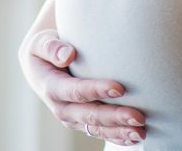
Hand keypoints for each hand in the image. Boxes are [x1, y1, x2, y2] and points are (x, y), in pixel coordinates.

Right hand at [17, 28, 146, 146]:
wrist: (40, 65)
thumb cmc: (44, 49)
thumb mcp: (40, 43)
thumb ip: (51, 47)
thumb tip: (68, 54)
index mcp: (50, 87)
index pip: (74, 91)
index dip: (96, 90)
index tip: (119, 88)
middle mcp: (61, 108)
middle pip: (89, 115)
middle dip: (114, 117)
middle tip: (138, 117)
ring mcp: (72, 118)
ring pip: (96, 128)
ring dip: (119, 132)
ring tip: (141, 131)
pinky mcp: (82, 123)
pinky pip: (100, 133)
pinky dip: (117, 137)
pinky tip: (134, 138)